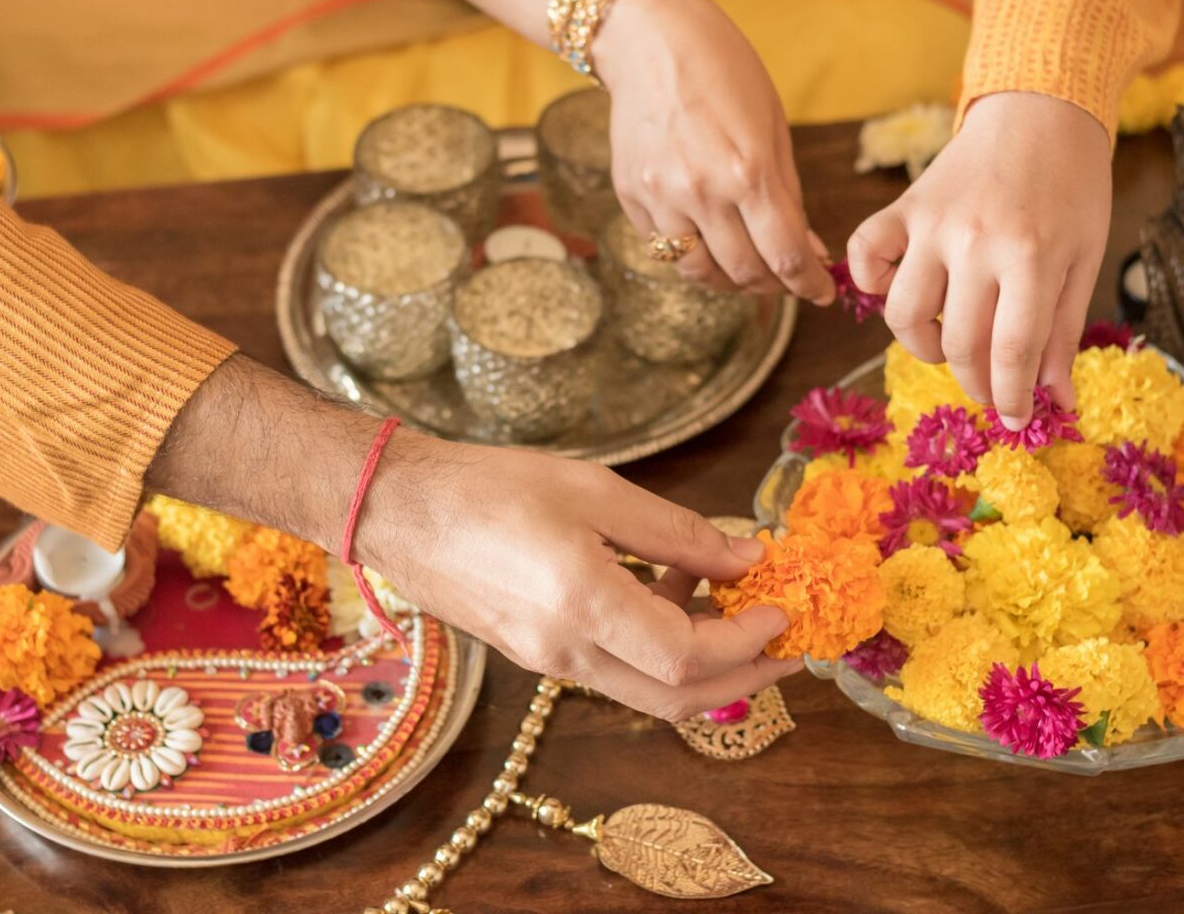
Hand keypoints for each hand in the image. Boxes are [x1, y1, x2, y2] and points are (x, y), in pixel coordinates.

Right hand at [149, 356, 796, 720]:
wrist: (394, 508)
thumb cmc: (487, 485)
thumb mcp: (593, 490)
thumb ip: (674, 529)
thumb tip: (745, 557)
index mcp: (583, 605)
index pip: (688, 657)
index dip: (747, 642)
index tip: (781, 609)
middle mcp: (567, 651)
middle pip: (678, 699)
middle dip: (747, 679)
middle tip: (789, 646)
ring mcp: (548, 662)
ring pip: (648, 694)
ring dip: (706, 666)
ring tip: (734, 605)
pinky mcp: (535, 657)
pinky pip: (616, 671)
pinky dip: (660, 649)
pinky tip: (672, 590)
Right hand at [593, 0, 835, 304]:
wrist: (649, 40)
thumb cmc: (722, 71)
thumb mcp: (772, 128)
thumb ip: (787, 195)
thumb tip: (807, 252)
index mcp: (747, 172)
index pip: (786, 257)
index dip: (810, 284)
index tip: (822, 293)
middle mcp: (701, 193)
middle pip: (745, 273)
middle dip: (775, 285)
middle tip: (787, 279)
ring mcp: (659, 198)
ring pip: (700, 272)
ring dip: (731, 281)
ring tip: (748, 268)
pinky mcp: (630, 196)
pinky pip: (665, 247)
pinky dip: (692, 253)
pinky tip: (708, 237)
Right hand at [845, 91, 1111, 426]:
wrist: (1039, 110)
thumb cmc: (1071, 187)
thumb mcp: (1083, 258)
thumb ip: (1064, 331)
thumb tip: (1055, 401)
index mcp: (1031, 257)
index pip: (1012, 352)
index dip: (1012, 398)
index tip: (1015, 422)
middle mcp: (975, 242)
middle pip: (958, 343)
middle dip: (975, 383)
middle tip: (989, 389)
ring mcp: (931, 225)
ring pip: (902, 314)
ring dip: (922, 347)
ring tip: (948, 343)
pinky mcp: (902, 207)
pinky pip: (864, 255)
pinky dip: (870, 283)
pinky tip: (897, 290)